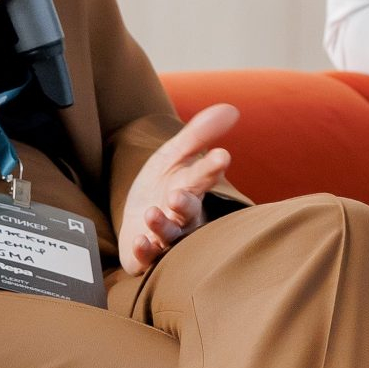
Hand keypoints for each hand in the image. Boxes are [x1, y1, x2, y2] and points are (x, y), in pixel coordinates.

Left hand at [118, 105, 239, 275]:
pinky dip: (145, 251)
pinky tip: (140, 240)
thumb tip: (231, 109)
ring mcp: (166, 237)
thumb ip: (198, 134)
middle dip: (185, 204)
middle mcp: (183, 216)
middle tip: (178, 195)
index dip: (211, 167)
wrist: (136, 215)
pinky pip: (148, 258)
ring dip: (162, 226)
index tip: (221, 156)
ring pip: (170, 236)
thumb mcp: (174, 154)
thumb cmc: (162, 184)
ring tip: (152, 213)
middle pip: (189, 212)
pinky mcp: (146, 256)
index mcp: (192, 188)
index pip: (204, 177)